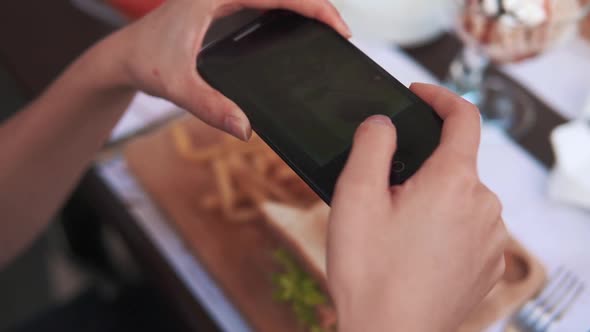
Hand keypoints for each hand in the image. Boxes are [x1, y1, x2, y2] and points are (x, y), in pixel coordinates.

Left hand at [109, 0, 350, 140]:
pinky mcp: (222, 5)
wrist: (124, 53)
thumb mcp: (177, 85)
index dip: (314, 7)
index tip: (338, 27)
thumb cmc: (145, 60)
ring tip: (326, 28)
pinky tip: (295, 29)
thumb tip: (244, 128)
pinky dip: (285, 12)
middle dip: (314, 5)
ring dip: (301, 6)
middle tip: (339, 31)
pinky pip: (262, 2)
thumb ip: (210, 106)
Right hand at [327, 83, 507, 331]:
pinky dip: (443, 228)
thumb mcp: (355, 195)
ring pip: (460, 198)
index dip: (440, 97)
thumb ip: (372, 144)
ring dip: (431, 200)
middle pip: (455, 164)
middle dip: (420, 167)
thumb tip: (384, 123)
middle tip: (383, 193)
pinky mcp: (488, 267)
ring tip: (395, 231)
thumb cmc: (370, 272)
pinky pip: (467, 230)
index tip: (418, 95)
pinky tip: (413, 253)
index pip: (463, 117)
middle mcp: (485, 207)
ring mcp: (491, 240)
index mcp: (454, 181)